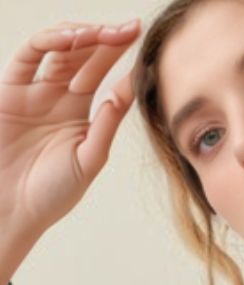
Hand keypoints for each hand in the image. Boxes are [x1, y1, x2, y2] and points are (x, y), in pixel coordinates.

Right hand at [0, 19, 140, 246]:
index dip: (122, 57)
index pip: (104, 76)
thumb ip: (107, 123)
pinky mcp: (11, 89)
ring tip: (105, 32)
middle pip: (85, 56)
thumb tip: (128, 89)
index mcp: (80, 114)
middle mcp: (58, 97)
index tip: (144, 41)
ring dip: (83, 35)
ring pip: (60, 49)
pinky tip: (73, 38)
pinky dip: (51, 41)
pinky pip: (31, 55)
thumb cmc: (52, 194)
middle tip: (130, 28)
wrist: (14, 209)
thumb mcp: (88, 158)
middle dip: (107, 39)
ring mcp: (34, 90)